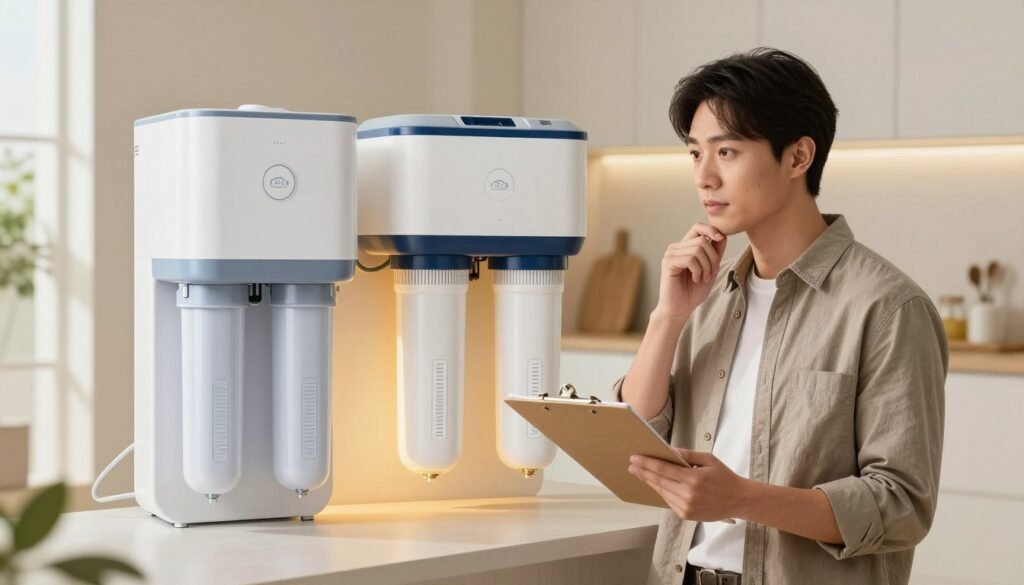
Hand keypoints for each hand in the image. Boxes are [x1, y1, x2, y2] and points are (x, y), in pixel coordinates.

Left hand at [628, 448, 747, 522]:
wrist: (739, 500)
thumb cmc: (724, 477)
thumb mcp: (709, 459)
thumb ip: (688, 455)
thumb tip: (669, 450)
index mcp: (694, 479)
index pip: (663, 469)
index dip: (647, 463)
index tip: (635, 458)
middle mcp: (688, 495)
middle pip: (659, 481)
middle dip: (643, 472)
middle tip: (631, 465)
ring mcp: (686, 507)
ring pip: (662, 492)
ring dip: (650, 482)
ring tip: (640, 473)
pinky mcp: (686, 515)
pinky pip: (668, 501)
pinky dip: (661, 492)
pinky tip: (655, 484)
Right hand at [653, 223, 726, 322]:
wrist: (679, 309)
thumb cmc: (693, 291)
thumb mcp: (710, 269)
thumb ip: (715, 253)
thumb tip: (722, 235)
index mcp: (685, 247)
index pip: (698, 227)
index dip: (711, 229)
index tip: (721, 239)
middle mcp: (676, 248)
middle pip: (702, 240)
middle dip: (713, 257)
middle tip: (711, 273)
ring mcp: (670, 254)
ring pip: (698, 249)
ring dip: (707, 266)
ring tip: (703, 278)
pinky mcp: (668, 262)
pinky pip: (691, 259)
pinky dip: (698, 271)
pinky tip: (695, 279)